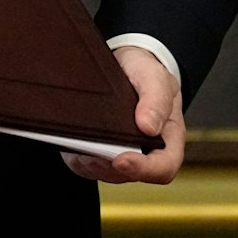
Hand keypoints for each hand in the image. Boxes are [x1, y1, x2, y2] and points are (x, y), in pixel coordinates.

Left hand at [62, 45, 184, 184]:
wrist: (125, 63)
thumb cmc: (145, 73)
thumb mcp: (156, 76)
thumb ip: (157, 99)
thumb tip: (149, 128)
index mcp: (168, 139)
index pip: (163, 167)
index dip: (143, 169)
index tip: (121, 159)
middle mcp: (145, 154)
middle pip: (127, 174)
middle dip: (106, 165)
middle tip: (88, 150)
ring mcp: (120, 156)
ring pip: (103, 172)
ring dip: (88, 161)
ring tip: (75, 141)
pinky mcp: (97, 154)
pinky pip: (85, 165)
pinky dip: (76, 156)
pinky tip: (68, 140)